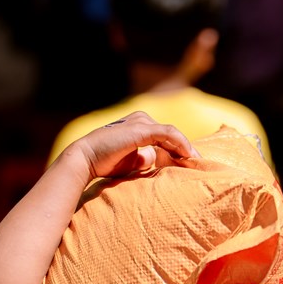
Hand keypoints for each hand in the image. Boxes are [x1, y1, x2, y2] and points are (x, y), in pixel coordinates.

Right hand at [72, 111, 196, 181]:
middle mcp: (140, 119)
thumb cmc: (104, 162)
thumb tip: (154, 159)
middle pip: (170, 133)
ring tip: (196, 161)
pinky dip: (180, 144)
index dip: (178, 149)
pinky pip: (167, 134)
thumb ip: (143, 158)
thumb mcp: (129, 161)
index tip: (189, 163)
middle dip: (185, 148)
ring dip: (186, 147)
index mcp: (137, 125)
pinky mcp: (140, 129)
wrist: (84, 160)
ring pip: (171, 132)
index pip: (164, 135)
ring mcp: (140, 122)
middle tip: (198, 164)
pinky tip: (188, 155)